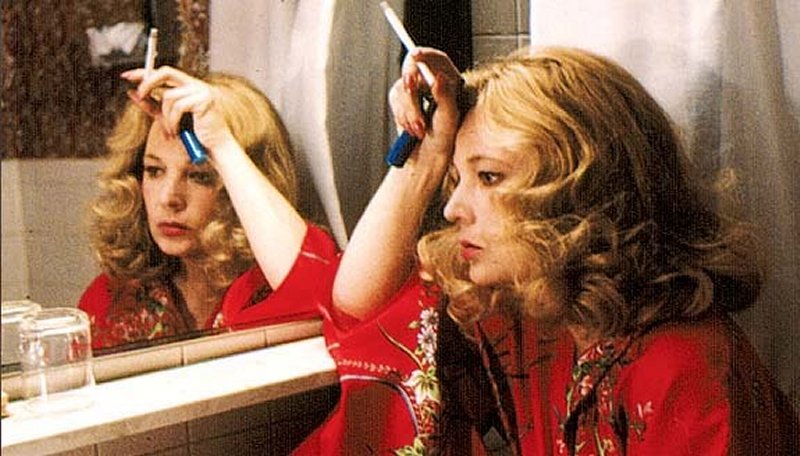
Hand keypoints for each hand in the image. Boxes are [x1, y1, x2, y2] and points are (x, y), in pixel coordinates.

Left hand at [120, 67, 235, 159]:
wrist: (214, 148)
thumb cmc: (195, 135)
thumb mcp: (167, 118)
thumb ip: (151, 105)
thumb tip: (132, 93)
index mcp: (189, 87)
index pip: (164, 73)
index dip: (144, 72)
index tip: (127, 76)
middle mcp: (196, 85)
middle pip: (166, 72)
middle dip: (148, 82)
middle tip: (139, 94)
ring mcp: (202, 91)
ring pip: (169, 96)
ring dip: (165, 116)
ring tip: (172, 130)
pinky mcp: (205, 100)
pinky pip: (178, 106)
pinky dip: (173, 121)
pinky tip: (178, 130)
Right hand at [389, 47, 462, 165]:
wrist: (427, 157)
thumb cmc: (443, 139)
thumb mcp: (449, 117)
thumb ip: (444, 95)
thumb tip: (438, 77)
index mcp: (448, 82)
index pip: (436, 59)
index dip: (425, 55)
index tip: (416, 56)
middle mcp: (431, 83)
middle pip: (413, 71)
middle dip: (413, 96)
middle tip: (414, 104)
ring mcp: (415, 91)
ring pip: (402, 88)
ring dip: (408, 112)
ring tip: (419, 129)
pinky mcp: (402, 100)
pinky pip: (395, 100)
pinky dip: (402, 116)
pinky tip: (412, 128)